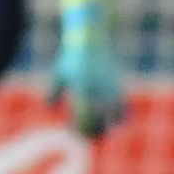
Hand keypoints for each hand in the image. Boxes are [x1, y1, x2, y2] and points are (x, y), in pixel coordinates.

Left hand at [45, 0, 126, 138]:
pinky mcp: (119, 86)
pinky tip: (112, 121)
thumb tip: (49, 108)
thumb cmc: (72, 57)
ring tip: (98, 130)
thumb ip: (52, 91)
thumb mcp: (59, 74)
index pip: (82, 117)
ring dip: (105, 127)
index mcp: (81, 89)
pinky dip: (118, 118)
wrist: (92, 38)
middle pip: (97, 121)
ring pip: (112, 118)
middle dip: (91, 131)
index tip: (73, 133)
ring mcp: (110, 88)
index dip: (78, 129)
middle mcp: (97, 90)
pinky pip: (123, 108)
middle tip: (85, 136)